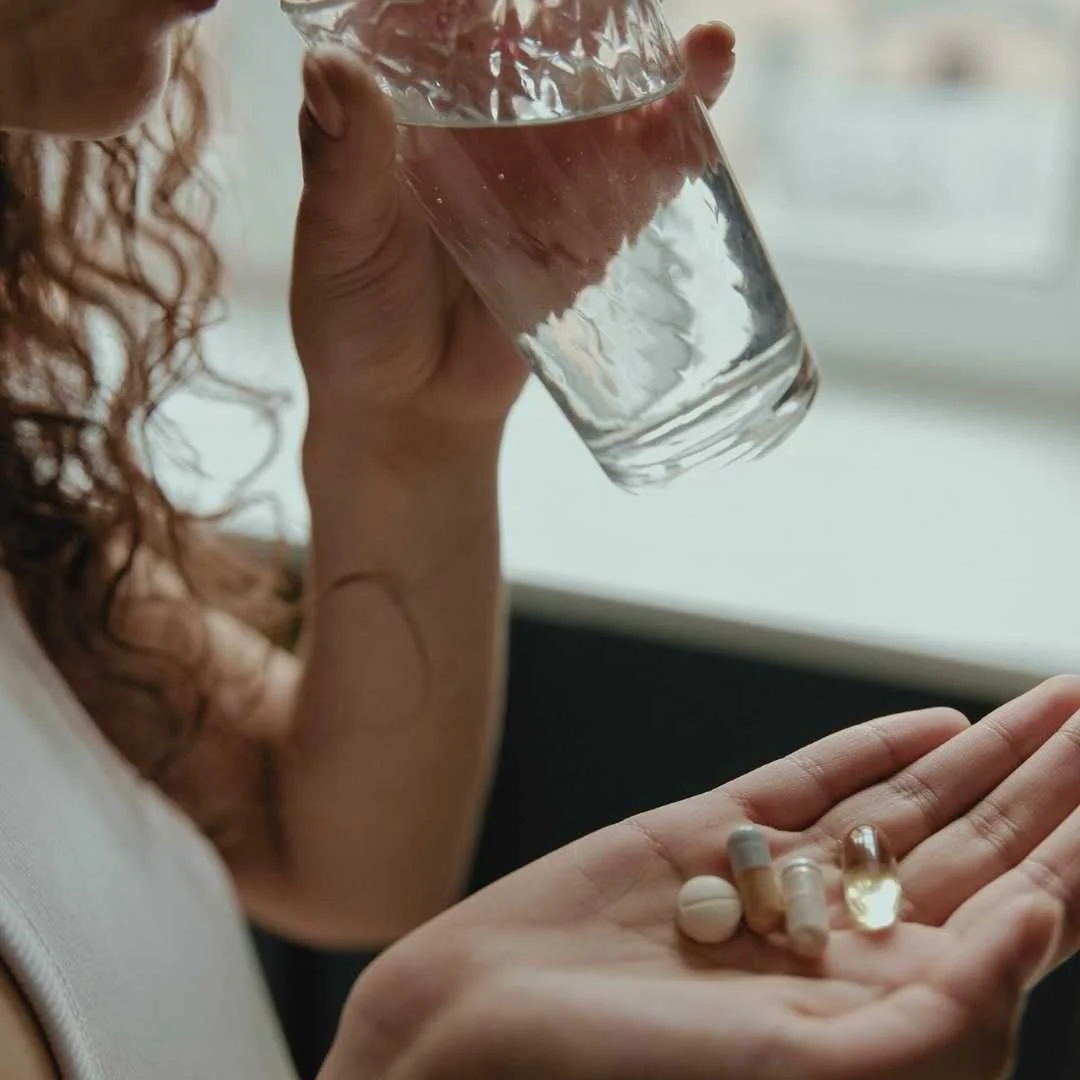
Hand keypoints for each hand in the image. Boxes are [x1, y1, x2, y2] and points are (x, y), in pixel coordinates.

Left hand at [289, 23, 735, 439]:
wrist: (411, 412)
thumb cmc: (353, 322)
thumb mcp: (340, 237)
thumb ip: (339, 159)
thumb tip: (330, 66)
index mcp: (409, 110)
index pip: (446, 23)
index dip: (474, 3)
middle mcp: (480, 129)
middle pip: (538, 50)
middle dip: (579, 23)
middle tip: (614, 8)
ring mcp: (540, 177)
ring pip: (600, 102)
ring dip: (648, 65)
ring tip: (698, 44)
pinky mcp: (584, 227)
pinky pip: (635, 174)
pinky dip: (676, 135)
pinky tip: (706, 84)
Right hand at [320, 677, 1079, 1078]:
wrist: (476, 1034)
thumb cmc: (617, 1076)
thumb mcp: (802, 1067)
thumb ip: (936, 1010)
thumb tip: (1039, 920)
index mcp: (876, 1015)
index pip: (1015, 921)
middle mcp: (839, 949)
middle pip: (980, 850)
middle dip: (1055, 782)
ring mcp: (777, 886)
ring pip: (910, 806)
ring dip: (988, 754)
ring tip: (1058, 703)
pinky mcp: (710, 839)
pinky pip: (808, 783)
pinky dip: (872, 749)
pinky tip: (931, 726)